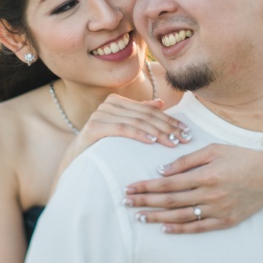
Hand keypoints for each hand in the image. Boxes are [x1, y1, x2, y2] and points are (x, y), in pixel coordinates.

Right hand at [76, 94, 191, 150]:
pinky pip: (122, 128)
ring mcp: (100, 114)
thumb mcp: (123, 128)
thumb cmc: (102, 145)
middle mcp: (108, 104)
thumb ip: (139, 114)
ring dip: (158, 132)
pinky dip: (139, 134)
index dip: (169, 120)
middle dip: (168, 127)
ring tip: (173, 142)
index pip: (150, 110)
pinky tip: (152, 141)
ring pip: (137, 121)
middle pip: (145, 115)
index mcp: (117, 102)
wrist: (76, 160)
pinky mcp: (94, 127)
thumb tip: (160, 103)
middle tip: (184, 139)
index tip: (186, 132)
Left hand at [122, 144, 262, 232]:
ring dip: (157, 217)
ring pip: (180, 217)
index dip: (146, 187)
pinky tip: (164, 228)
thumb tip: (162, 172)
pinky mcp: (226, 221)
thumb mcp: (214, 150)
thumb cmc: (241, 158)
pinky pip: (198, 228)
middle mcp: (210, 195)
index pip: (168, 184)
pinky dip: (180, 229)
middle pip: (169, 201)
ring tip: (139, 216)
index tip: (130, 187)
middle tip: (126, 203)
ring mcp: (218, 210)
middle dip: (145, 201)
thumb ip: (187, 160)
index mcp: (205, 175)